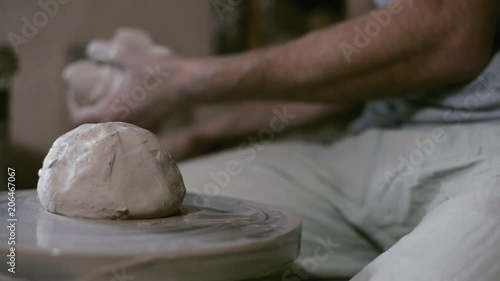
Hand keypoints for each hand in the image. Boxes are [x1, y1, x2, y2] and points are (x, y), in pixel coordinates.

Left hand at [63, 40, 193, 128]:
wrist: (190, 86)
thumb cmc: (161, 72)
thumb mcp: (130, 55)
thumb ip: (107, 51)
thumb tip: (92, 50)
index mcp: (112, 113)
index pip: (79, 118)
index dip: (72, 103)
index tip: (76, 90)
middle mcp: (124, 126)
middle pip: (94, 125)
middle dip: (89, 108)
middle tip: (90, 92)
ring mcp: (139, 129)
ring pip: (113, 127)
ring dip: (107, 114)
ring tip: (108, 96)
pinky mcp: (152, 127)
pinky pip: (130, 127)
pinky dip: (123, 117)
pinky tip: (129, 101)